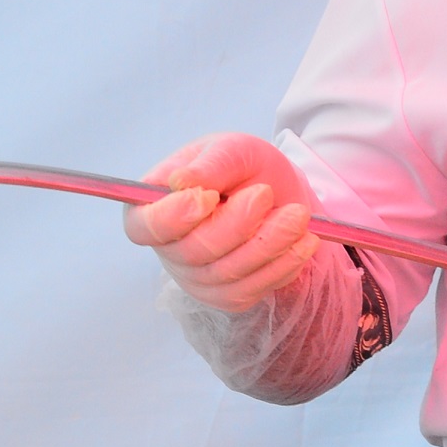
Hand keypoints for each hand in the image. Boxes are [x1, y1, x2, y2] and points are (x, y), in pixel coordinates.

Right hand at [122, 132, 320, 311]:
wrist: (279, 195)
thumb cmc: (244, 169)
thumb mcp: (232, 150)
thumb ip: (211, 164)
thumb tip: (181, 182)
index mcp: (153, 208)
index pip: (144, 227)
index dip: (172, 218)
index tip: (208, 197)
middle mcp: (169, 249)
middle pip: (192, 252)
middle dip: (236, 225)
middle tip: (266, 193)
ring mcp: (197, 278)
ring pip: (227, 274)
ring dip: (267, 244)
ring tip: (297, 214)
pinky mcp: (228, 296)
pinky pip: (251, 290)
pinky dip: (281, 266)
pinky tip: (303, 242)